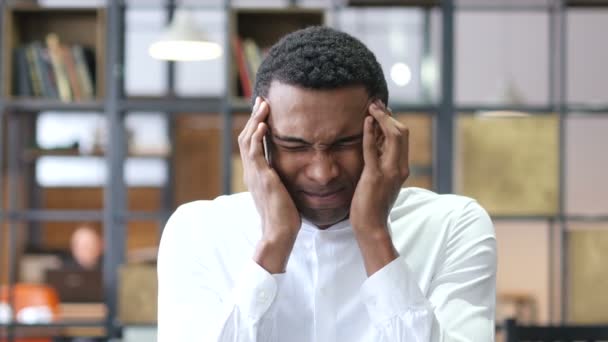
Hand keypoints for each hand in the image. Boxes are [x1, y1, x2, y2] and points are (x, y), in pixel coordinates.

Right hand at [238, 97, 300, 272]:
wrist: (278, 233)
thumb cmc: (284, 217)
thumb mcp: (281, 193)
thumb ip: (280, 180)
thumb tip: (288, 174)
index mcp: (255, 175)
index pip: (251, 144)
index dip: (255, 126)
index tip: (263, 112)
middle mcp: (251, 172)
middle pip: (246, 137)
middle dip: (254, 117)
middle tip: (261, 101)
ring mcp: (254, 174)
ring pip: (248, 140)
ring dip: (255, 120)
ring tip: (263, 105)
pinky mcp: (261, 177)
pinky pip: (255, 151)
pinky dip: (257, 136)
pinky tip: (264, 123)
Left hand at [349, 100, 408, 273]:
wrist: (371, 226)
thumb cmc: (372, 204)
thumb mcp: (379, 179)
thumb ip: (380, 162)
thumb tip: (375, 143)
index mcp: (401, 167)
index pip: (402, 137)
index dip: (392, 120)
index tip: (380, 109)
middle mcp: (399, 167)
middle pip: (401, 132)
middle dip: (388, 115)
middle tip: (375, 103)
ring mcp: (389, 171)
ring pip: (393, 136)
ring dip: (381, 118)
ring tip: (371, 106)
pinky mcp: (375, 175)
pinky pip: (373, 149)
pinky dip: (370, 132)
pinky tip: (366, 121)